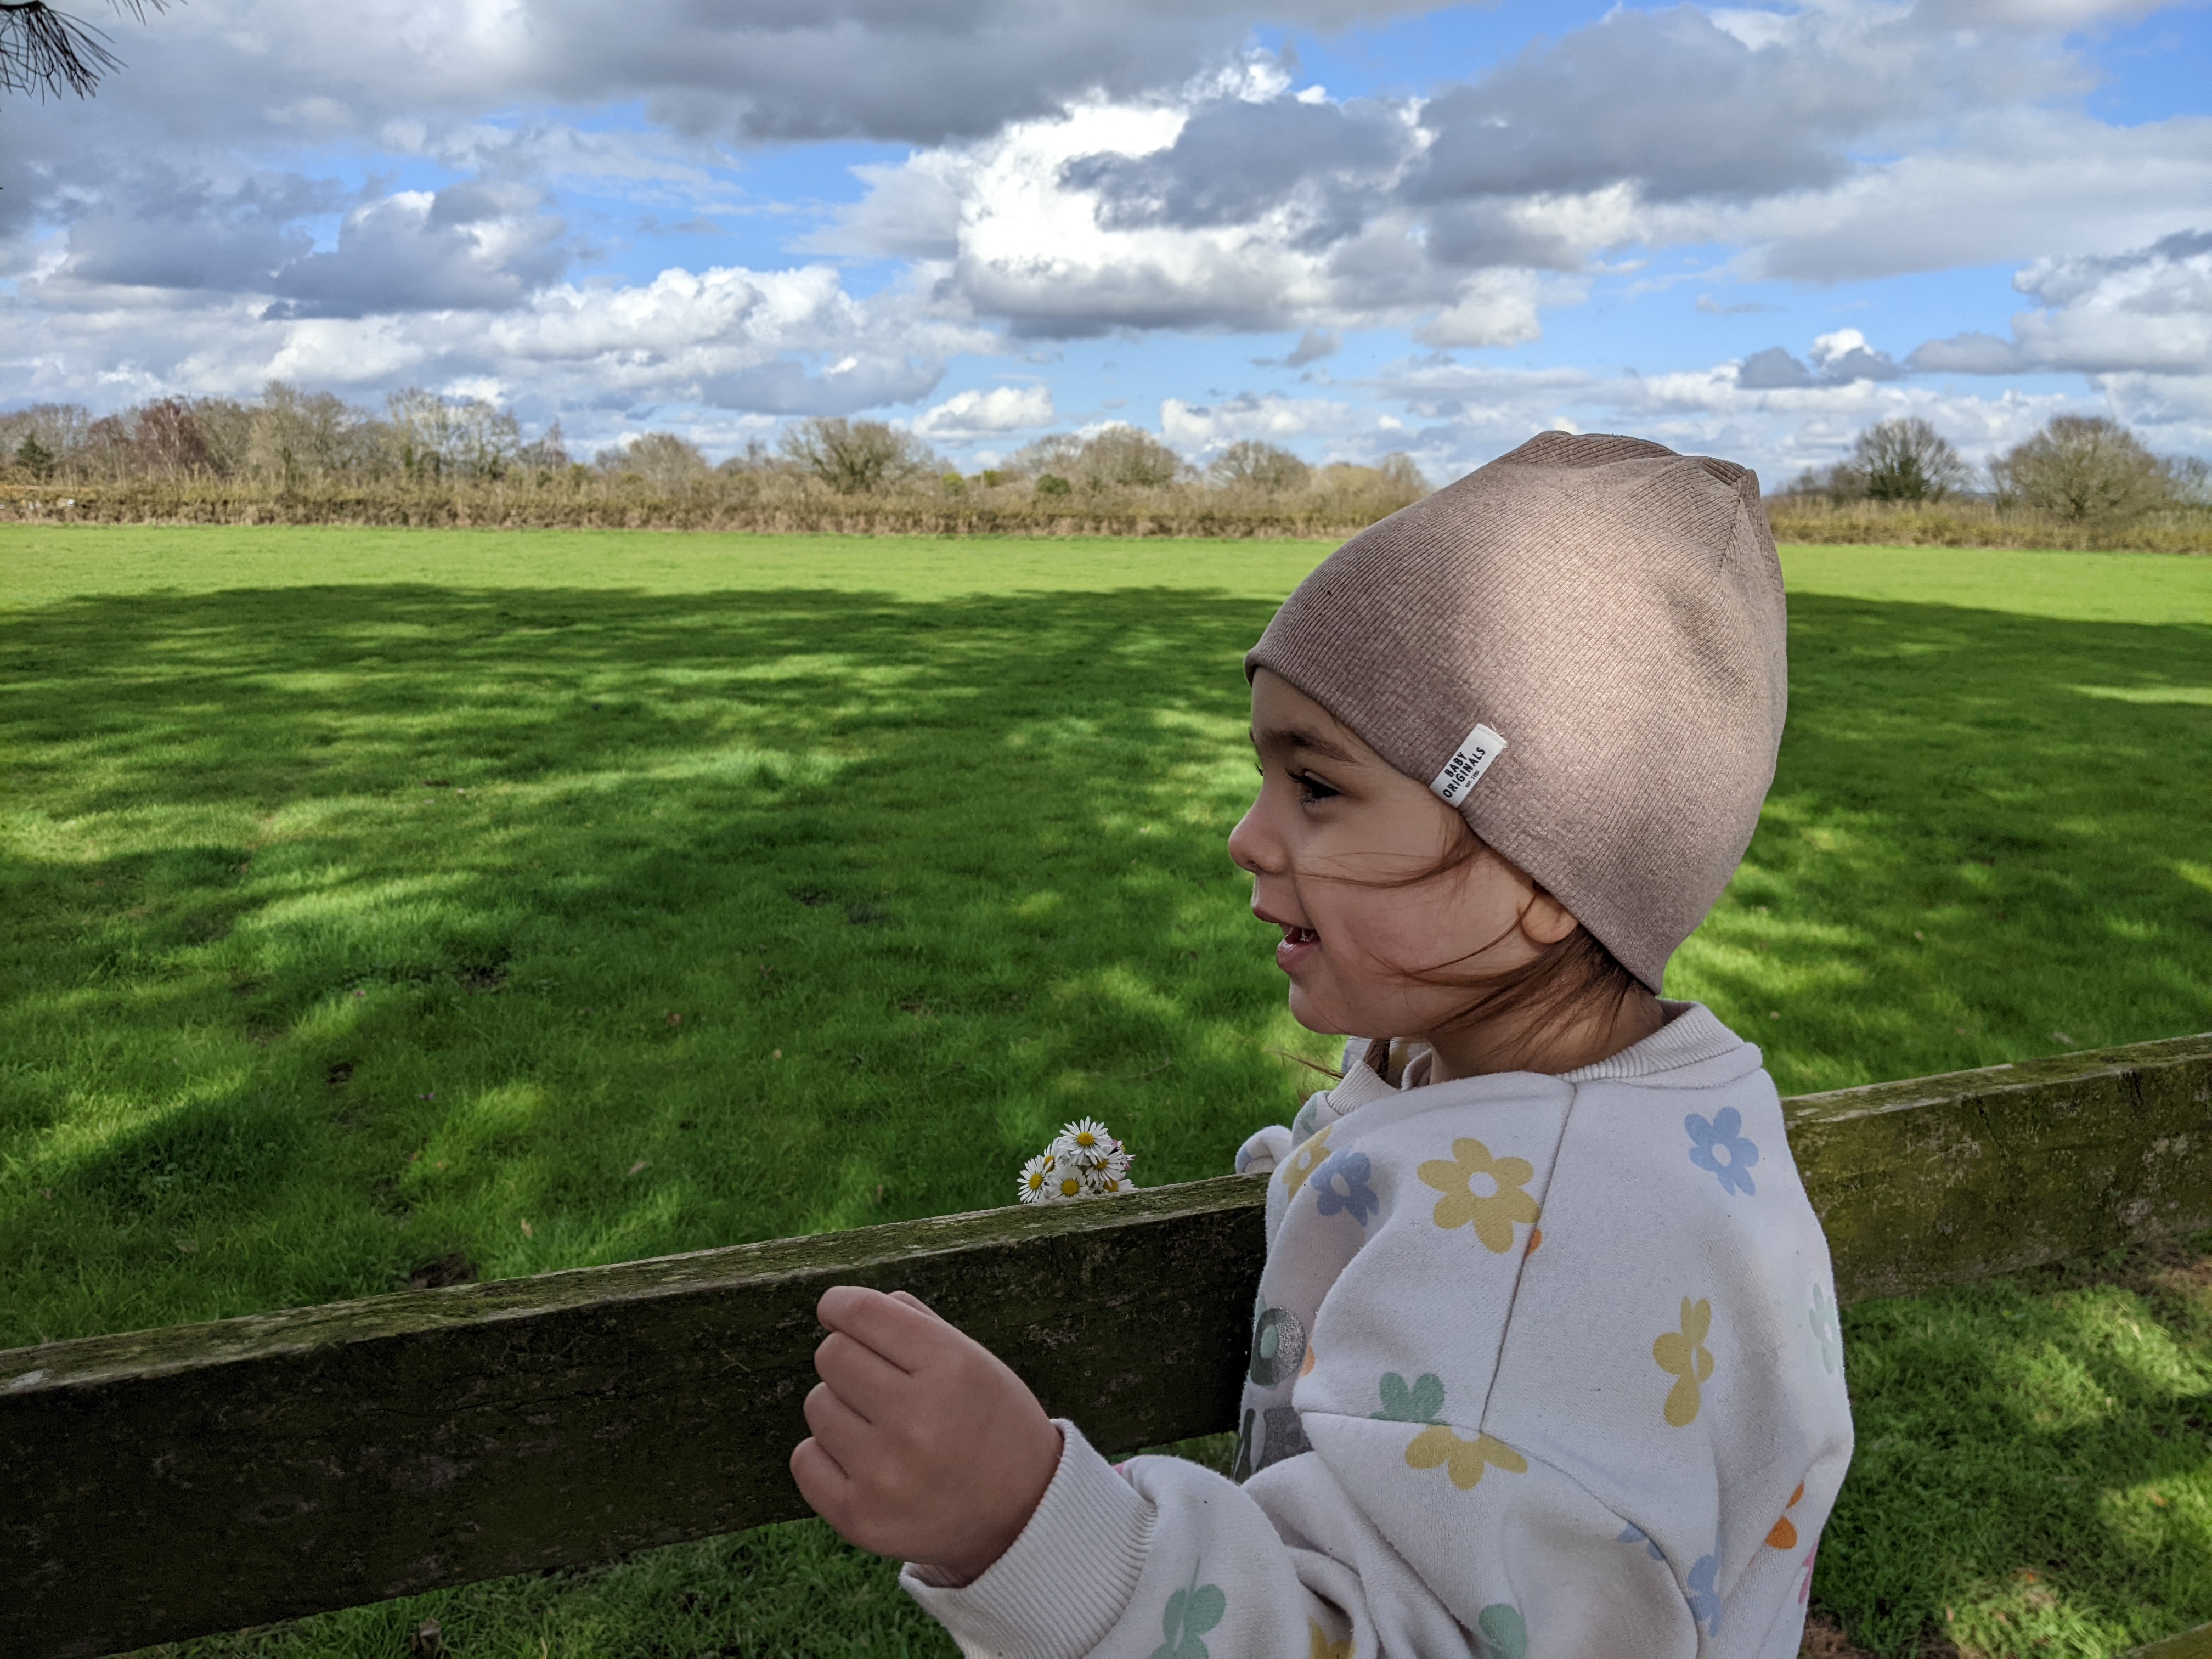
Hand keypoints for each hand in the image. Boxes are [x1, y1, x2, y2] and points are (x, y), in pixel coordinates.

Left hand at [791, 1286, 1063, 1584]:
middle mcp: (916, 1420)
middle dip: (849, 1360)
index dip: (840, 1305)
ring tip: (881, 1427)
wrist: (1022, 1514)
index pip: (863, 1313)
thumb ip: (914, 1323)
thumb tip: (842, 1307)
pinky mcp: (859, 1518)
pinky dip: (825, 1454)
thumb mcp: (974, 1360)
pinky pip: (805, 1458)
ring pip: (816, 1405)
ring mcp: (885, 1474)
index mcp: (951, 1368)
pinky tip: (863, 1461)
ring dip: (840, 1408)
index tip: (836, 1309)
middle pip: (831, 1355)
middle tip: (878, 1383)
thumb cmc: (990, 1422)